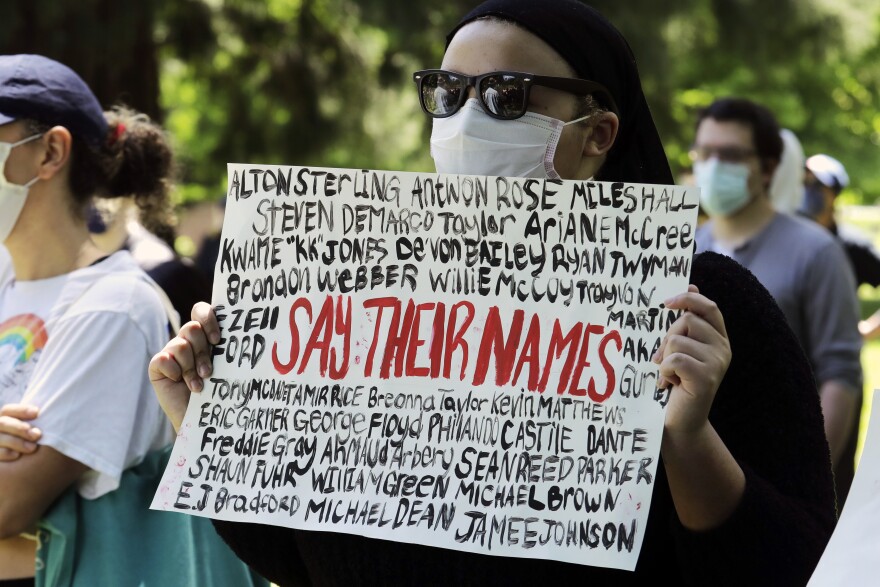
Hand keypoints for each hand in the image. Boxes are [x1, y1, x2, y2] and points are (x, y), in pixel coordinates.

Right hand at [0, 404, 41, 460]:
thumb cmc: (29, 446)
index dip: (21, 410)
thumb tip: (42, 415)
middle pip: (2, 423)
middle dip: (20, 428)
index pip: (8, 410)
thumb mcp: (30, 434)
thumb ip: (32, 425)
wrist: (13, 474)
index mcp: (3, 420)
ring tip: (32, 448)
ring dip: (16, 442)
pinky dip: (6, 453)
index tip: (37, 413)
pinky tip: (17, 455)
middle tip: (37, 435)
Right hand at [148, 302, 220, 431]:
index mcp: (205, 335)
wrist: (202, 417)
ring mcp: (171, 352)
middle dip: (202, 352)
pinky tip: (179, 382)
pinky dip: (174, 372)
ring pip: (180, 344)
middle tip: (208, 372)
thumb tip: (244, 333)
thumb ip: (228, 348)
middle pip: (192, 328)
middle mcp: (187, 340)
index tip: (218, 341)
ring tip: (197, 384)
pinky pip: (163, 358)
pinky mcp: (158, 365)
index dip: (208, 320)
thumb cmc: (218, 391)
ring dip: (190, 367)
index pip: (201, 310)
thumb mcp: (226, 367)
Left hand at [653, 285, 730, 437]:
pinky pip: (674, 359)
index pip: (709, 307)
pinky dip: (664, 371)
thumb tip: (690, 285)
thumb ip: (685, 324)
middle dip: (667, 337)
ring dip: (664, 357)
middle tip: (664, 359)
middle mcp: (723, 349)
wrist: (681, 422)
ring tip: (670, 374)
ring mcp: (717, 363)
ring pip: (677, 339)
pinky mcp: (706, 377)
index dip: (689, 298)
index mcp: (719, 339)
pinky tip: (670, 384)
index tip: (667, 303)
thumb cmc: (677, 383)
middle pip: (687, 320)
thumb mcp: (682, 349)